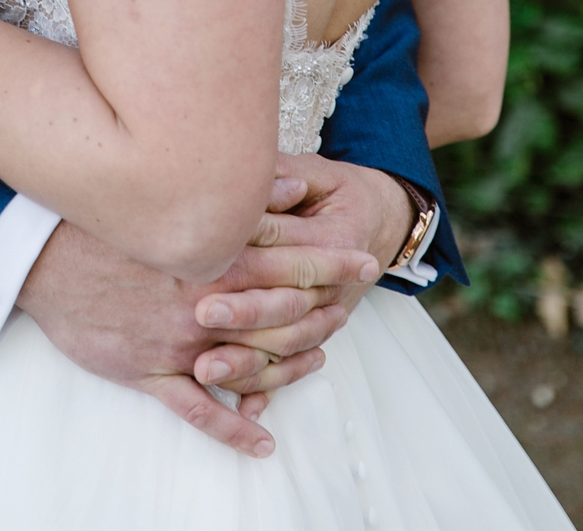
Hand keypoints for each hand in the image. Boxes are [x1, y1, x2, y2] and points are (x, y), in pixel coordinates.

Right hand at [17, 199, 377, 458]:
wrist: (40, 255)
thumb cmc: (105, 220)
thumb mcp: (170, 198)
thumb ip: (232, 196)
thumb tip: (292, 184)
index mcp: (209, 256)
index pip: (287, 258)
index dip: (330, 261)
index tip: (366, 259)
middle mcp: (202, 302)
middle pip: (278, 312)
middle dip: (321, 310)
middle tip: (354, 309)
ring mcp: (178, 343)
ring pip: (247, 361)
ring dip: (288, 366)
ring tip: (322, 364)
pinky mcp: (149, 372)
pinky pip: (195, 409)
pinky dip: (231, 426)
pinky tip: (262, 440)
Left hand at [189, 152, 413, 400]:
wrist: (384, 221)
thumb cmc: (344, 192)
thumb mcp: (321, 174)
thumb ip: (284, 176)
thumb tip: (242, 172)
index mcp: (334, 240)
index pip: (285, 253)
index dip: (247, 259)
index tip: (206, 266)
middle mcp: (333, 287)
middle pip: (283, 307)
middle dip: (241, 316)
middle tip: (199, 318)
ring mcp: (326, 317)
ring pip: (286, 349)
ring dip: (247, 364)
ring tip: (204, 370)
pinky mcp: (315, 334)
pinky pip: (293, 370)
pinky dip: (269, 390)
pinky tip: (243, 411)